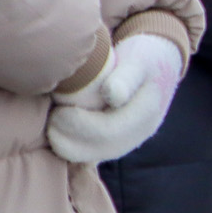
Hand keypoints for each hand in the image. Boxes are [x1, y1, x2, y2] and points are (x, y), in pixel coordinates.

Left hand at [48, 34, 185, 165]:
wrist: (159, 64)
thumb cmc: (143, 57)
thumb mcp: (138, 61)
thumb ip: (126, 77)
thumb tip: (113, 95)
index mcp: (146, 115)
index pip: (107, 132)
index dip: (78, 125)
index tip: (60, 108)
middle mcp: (139, 134)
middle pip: (98, 148)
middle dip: (68, 136)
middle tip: (52, 116)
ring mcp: (129, 141)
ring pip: (92, 155)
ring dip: (67, 143)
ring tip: (54, 121)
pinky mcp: (116, 142)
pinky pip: (90, 153)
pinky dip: (70, 144)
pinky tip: (60, 127)